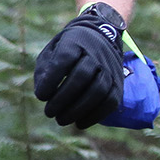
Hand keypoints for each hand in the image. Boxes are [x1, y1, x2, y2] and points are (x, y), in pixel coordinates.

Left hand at [33, 2, 126, 127]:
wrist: (102, 35)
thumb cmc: (69, 48)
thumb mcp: (52, 50)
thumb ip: (44, 70)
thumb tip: (43, 95)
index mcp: (74, 41)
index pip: (64, 59)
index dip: (51, 79)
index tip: (40, 96)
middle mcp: (95, 53)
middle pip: (81, 76)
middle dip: (63, 98)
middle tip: (49, 113)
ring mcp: (109, 68)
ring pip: (98, 90)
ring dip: (78, 110)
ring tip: (61, 120)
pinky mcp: (118, 82)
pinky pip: (111, 101)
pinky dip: (95, 115)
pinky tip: (80, 123)